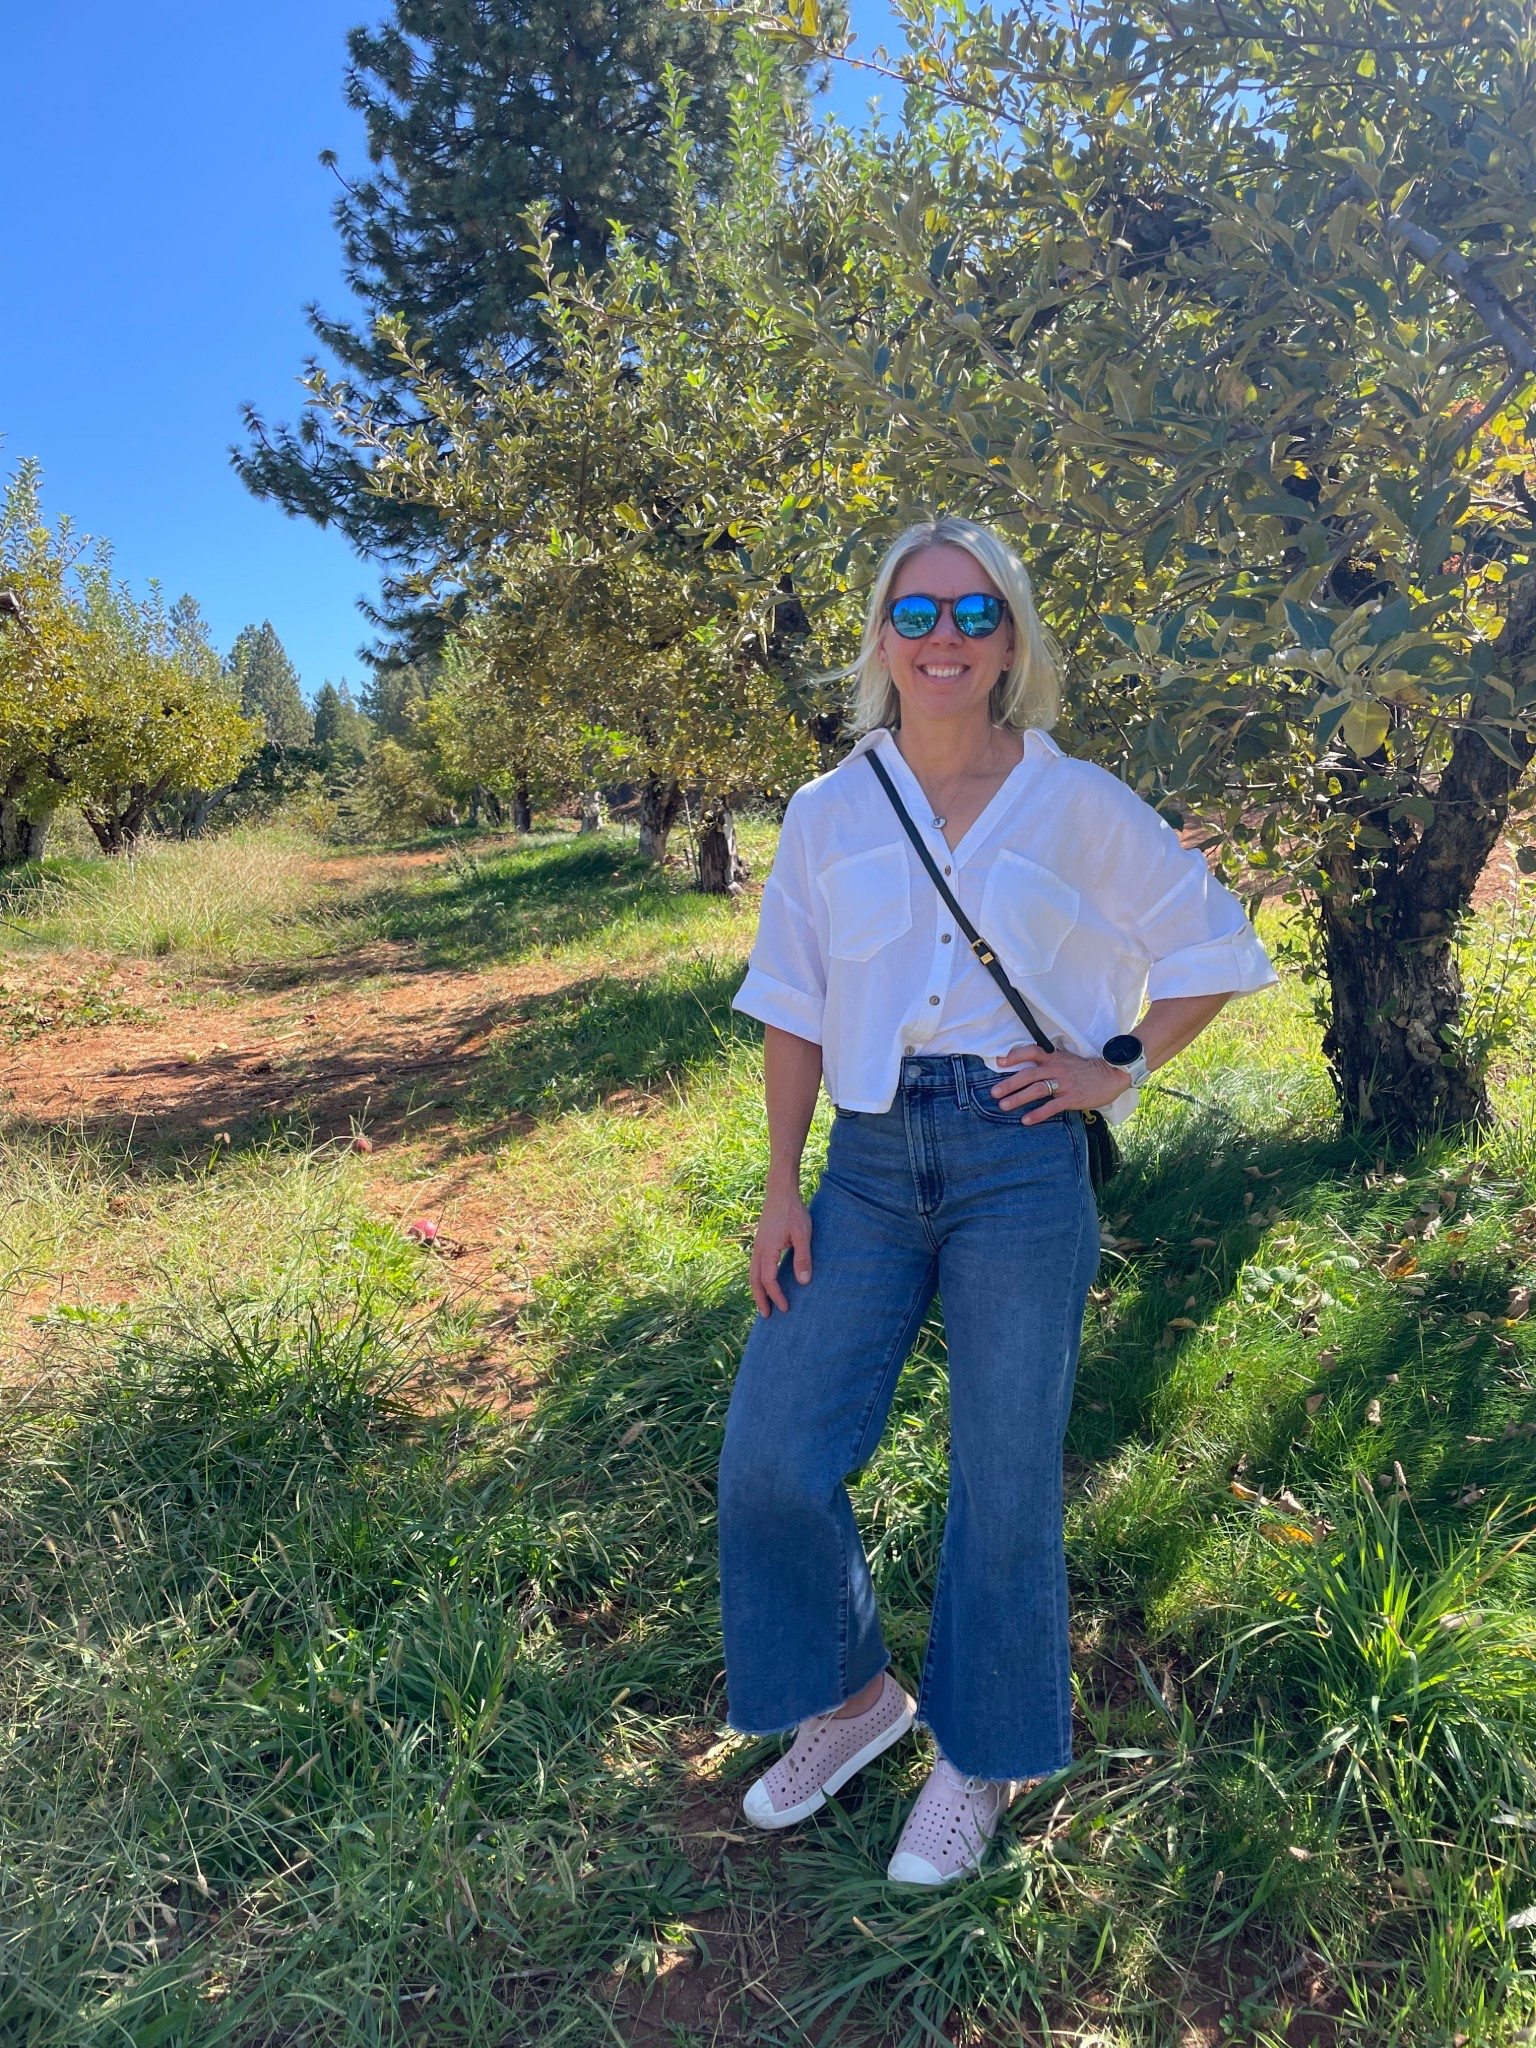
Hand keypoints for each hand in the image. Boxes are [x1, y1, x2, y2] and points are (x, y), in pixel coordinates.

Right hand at [750, 1177, 812, 1314]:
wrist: (780, 1193)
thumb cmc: (793, 1212)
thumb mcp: (802, 1235)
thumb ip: (803, 1258)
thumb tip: (803, 1282)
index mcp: (767, 1250)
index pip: (769, 1281)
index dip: (777, 1296)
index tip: (786, 1308)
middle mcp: (758, 1250)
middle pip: (754, 1281)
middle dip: (760, 1300)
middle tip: (767, 1316)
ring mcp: (757, 1246)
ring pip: (752, 1274)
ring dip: (757, 1291)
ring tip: (763, 1304)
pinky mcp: (759, 1242)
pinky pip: (754, 1266)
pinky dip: (757, 1279)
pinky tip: (764, 1282)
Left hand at [990, 1042, 1131, 1123]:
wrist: (1112, 1075)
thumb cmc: (1086, 1070)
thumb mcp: (1067, 1059)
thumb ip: (1050, 1062)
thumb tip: (1029, 1070)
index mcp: (1055, 1057)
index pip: (1032, 1052)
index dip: (1015, 1056)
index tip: (1000, 1062)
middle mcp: (1057, 1068)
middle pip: (1028, 1074)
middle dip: (1009, 1084)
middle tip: (994, 1093)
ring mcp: (1064, 1083)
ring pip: (1036, 1089)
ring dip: (1018, 1098)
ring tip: (1003, 1106)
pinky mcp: (1071, 1098)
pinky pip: (1051, 1107)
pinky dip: (1037, 1114)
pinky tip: (1026, 1120)